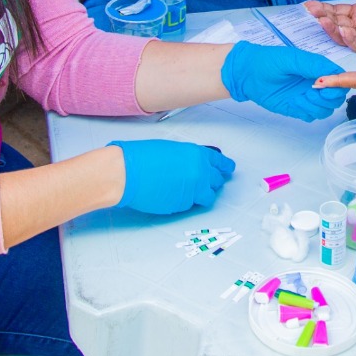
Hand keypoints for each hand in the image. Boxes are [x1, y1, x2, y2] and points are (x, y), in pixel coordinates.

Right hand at [109, 140, 234, 213]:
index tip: (229, 170)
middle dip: (213, 182)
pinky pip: (190, 205)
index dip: (224, 167)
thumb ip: (188, 158)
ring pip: (207, 197)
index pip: (219, 163)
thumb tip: (193, 166)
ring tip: (189, 191)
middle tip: (208, 182)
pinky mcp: (182, 206)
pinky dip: (185, 201)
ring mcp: (193, 191)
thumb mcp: (171, 149)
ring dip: (201, 194)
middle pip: (216, 181)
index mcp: (197, 155)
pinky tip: (173, 195)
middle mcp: (200, 173)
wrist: (127, 173)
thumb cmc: (142, 157)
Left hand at [220, 42, 346, 120]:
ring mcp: (307, 97)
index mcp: (317, 68)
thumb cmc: (267, 61)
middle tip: (311, 92)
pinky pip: (312, 116)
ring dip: (316, 105)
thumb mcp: (292, 59)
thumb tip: (332, 73)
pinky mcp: (297, 109)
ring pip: (326, 109)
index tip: (323, 85)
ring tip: (301, 97)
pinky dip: (307, 112)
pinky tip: (294, 103)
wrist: (246, 74)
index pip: (340, 79)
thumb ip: (313, 65)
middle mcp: (315, 84)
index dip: (337, 85)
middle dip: (327, 98)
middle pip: (336, 98)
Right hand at [304, 0, 355, 49]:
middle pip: (335, 24)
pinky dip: (347, 37)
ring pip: (342, 36)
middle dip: (322, 17)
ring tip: (322, 19)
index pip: (336, 11)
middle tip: (311, 10)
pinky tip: (341, 28)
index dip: (322, 8)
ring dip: (331, 28)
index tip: (310, 3)